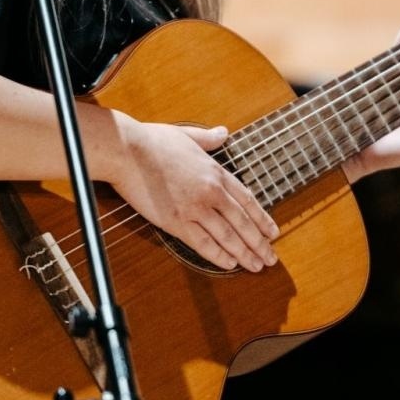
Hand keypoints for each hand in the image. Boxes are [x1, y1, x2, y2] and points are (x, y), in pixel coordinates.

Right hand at [111, 119, 279, 272]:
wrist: (127, 151)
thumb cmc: (152, 141)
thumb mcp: (187, 134)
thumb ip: (208, 138)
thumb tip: (223, 133)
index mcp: (215, 172)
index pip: (247, 200)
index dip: (262, 219)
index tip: (272, 232)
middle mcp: (211, 192)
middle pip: (243, 222)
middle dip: (259, 243)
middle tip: (270, 257)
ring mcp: (196, 208)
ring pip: (228, 237)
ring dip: (245, 254)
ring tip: (255, 266)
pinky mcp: (177, 222)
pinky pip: (204, 244)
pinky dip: (219, 256)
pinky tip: (229, 264)